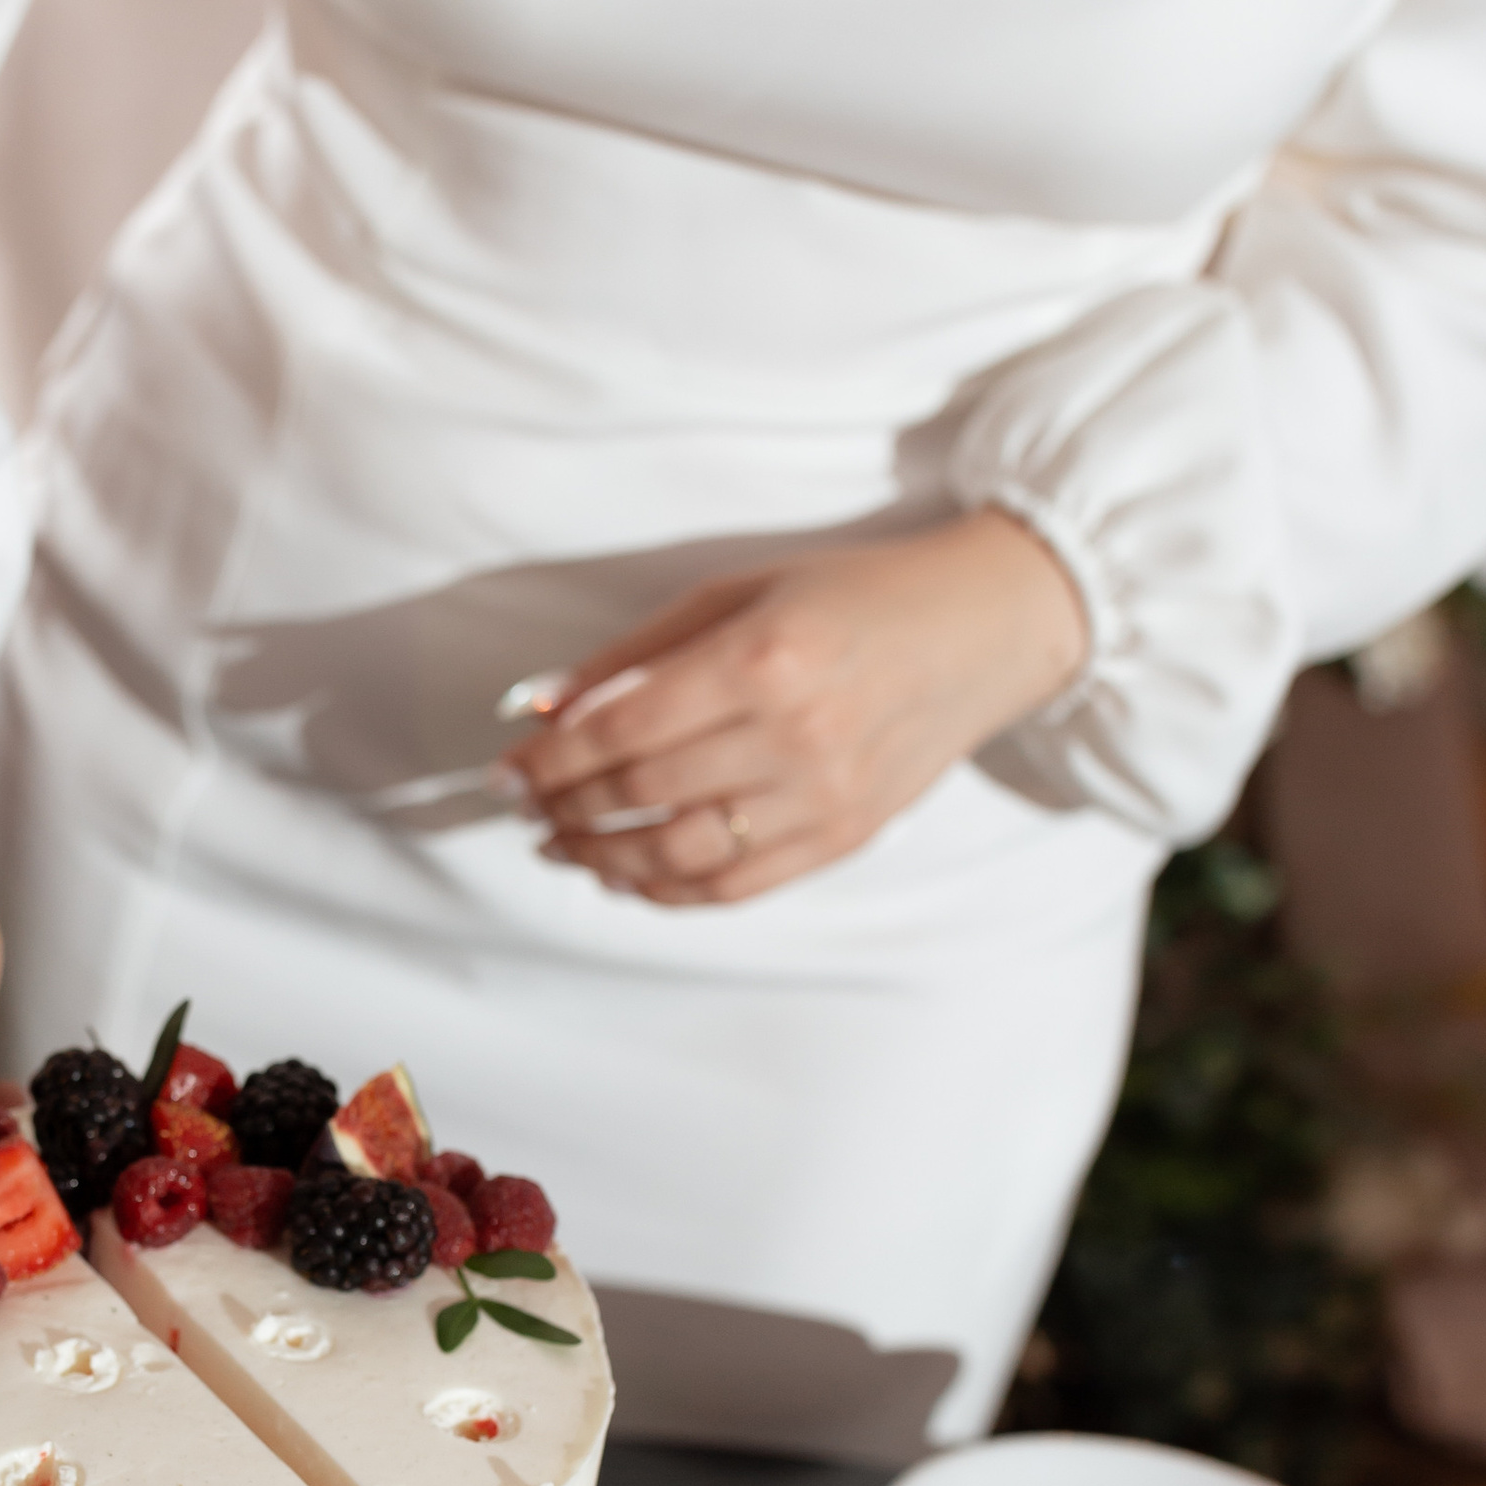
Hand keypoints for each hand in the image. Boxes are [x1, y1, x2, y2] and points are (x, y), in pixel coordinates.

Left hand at [502, 510, 1087, 904]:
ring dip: (601, 860)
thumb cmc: (851, 597)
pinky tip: (626, 876)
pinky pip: (733, 886)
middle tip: (525, 809)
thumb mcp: (738, 593)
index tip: (505, 773)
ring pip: (677, 856)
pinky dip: (666, 891)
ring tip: (563, 846)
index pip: (619, 731)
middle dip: (563, 809)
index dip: (547, 762)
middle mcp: (795, 734)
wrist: (981, 630)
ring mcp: (824, 795)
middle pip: (640, 794)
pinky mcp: (845, 837)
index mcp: (762, 658)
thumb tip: (543, 710)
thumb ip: (637, 655)